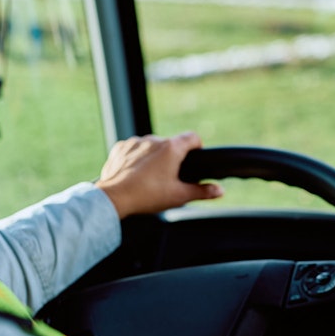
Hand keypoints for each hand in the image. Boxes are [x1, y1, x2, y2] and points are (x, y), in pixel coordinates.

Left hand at [96, 131, 223, 217]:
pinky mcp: (120, 148)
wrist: (115, 198)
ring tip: (150, 180)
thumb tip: (219, 191)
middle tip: (170, 179)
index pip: (193, 137)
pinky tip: (135, 176)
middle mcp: (154, 139)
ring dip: (154, 158)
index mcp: (171, 148)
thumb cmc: (147, 196)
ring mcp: (135, 142)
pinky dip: (137, 160)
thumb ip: (202, 191)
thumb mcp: (179, 196)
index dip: (197, 148)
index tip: (195, 159)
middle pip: (171, 144)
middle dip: (173, 158)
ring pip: (151, 147)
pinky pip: (134, 150)